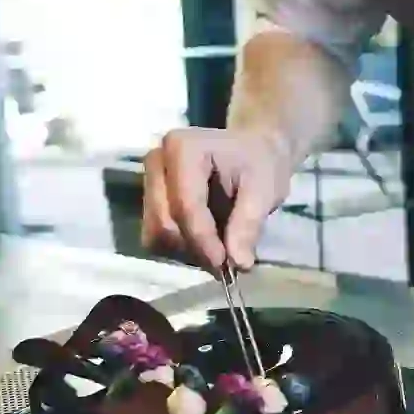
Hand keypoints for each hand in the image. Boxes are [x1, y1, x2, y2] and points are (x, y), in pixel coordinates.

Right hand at [142, 126, 295, 270]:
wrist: (252, 153)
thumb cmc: (259, 165)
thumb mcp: (264, 190)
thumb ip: (249, 224)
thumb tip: (238, 263)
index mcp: (183, 148)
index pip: (185, 205)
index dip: (203, 240)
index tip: (227, 265)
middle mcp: (157, 162)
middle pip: (163, 223)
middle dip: (195, 248)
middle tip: (226, 262)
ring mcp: (149, 182)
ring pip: (155, 235)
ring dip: (186, 251)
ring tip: (219, 250)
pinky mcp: (149, 202)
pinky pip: (155, 238)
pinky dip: (180, 249)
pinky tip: (205, 244)